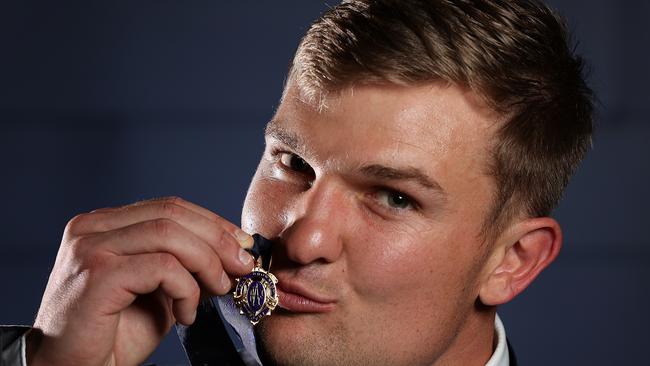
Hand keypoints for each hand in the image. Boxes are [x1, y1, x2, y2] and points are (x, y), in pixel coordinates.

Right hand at [27, 197, 254, 365]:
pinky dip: (187, 289)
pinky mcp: (97, 274)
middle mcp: (91, 228)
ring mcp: (90, 248)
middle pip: (171, 214)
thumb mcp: (160, 291)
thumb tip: (235, 251)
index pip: (169, 207)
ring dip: (207, 263)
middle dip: (218, 239)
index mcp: (104, 224)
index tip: (242, 245)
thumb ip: (187, 266)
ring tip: (219, 291)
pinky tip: (186, 315)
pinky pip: (162, 267)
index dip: (212, 222)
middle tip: (243, 266)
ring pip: (169, 235)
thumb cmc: (114, 335)